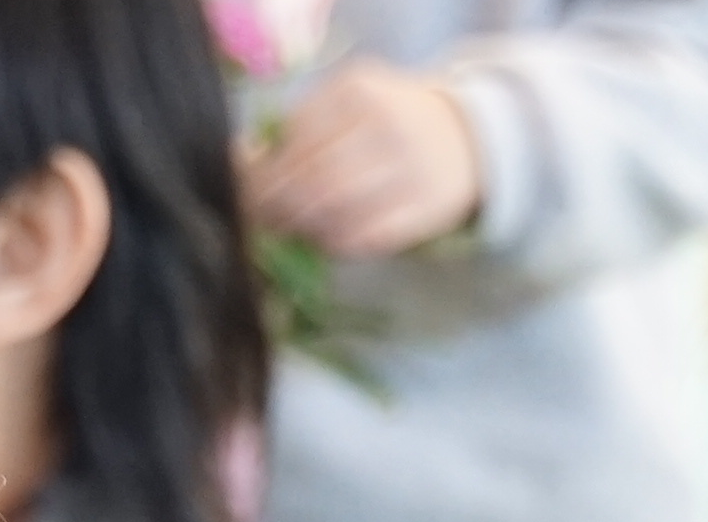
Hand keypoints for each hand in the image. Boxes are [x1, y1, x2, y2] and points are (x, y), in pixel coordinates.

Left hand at [238, 61, 485, 260]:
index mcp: (359, 91)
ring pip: (338, 209)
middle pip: (315, 177)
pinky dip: (336, 243)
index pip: (297, 137)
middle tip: (260, 217)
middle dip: (278, 204)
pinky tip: (325, 239)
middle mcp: (387, 127)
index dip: (264, 170)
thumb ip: (299, 126)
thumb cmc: (389, 121)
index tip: (247, 189)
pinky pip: (367, 236)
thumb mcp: (348, 104)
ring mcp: (411, 170)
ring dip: (304, 226)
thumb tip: (242, 159)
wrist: (465, 139)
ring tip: (289, 228)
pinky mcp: (426, 210)